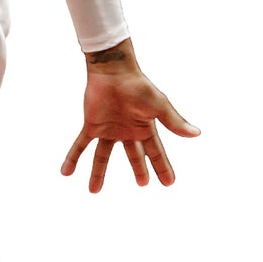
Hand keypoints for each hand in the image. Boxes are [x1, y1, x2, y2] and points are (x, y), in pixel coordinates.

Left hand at [62, 51, 198, 191]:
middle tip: (143, 184)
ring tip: (93, 191)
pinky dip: (73, 158)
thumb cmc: (138, 86)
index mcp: (145, 128)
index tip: (169, 183)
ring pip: (102, 156)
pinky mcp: (92, 125)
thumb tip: (197, 134)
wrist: (113, 71)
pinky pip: (81, 145)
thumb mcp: (159, 106)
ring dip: (98, 173)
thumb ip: (174, 122)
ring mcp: (108, 129)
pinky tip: (65, 172)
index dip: (163, 167)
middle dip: (139, 170)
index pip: (156, 153)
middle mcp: (127, 131)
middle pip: (133, 156)